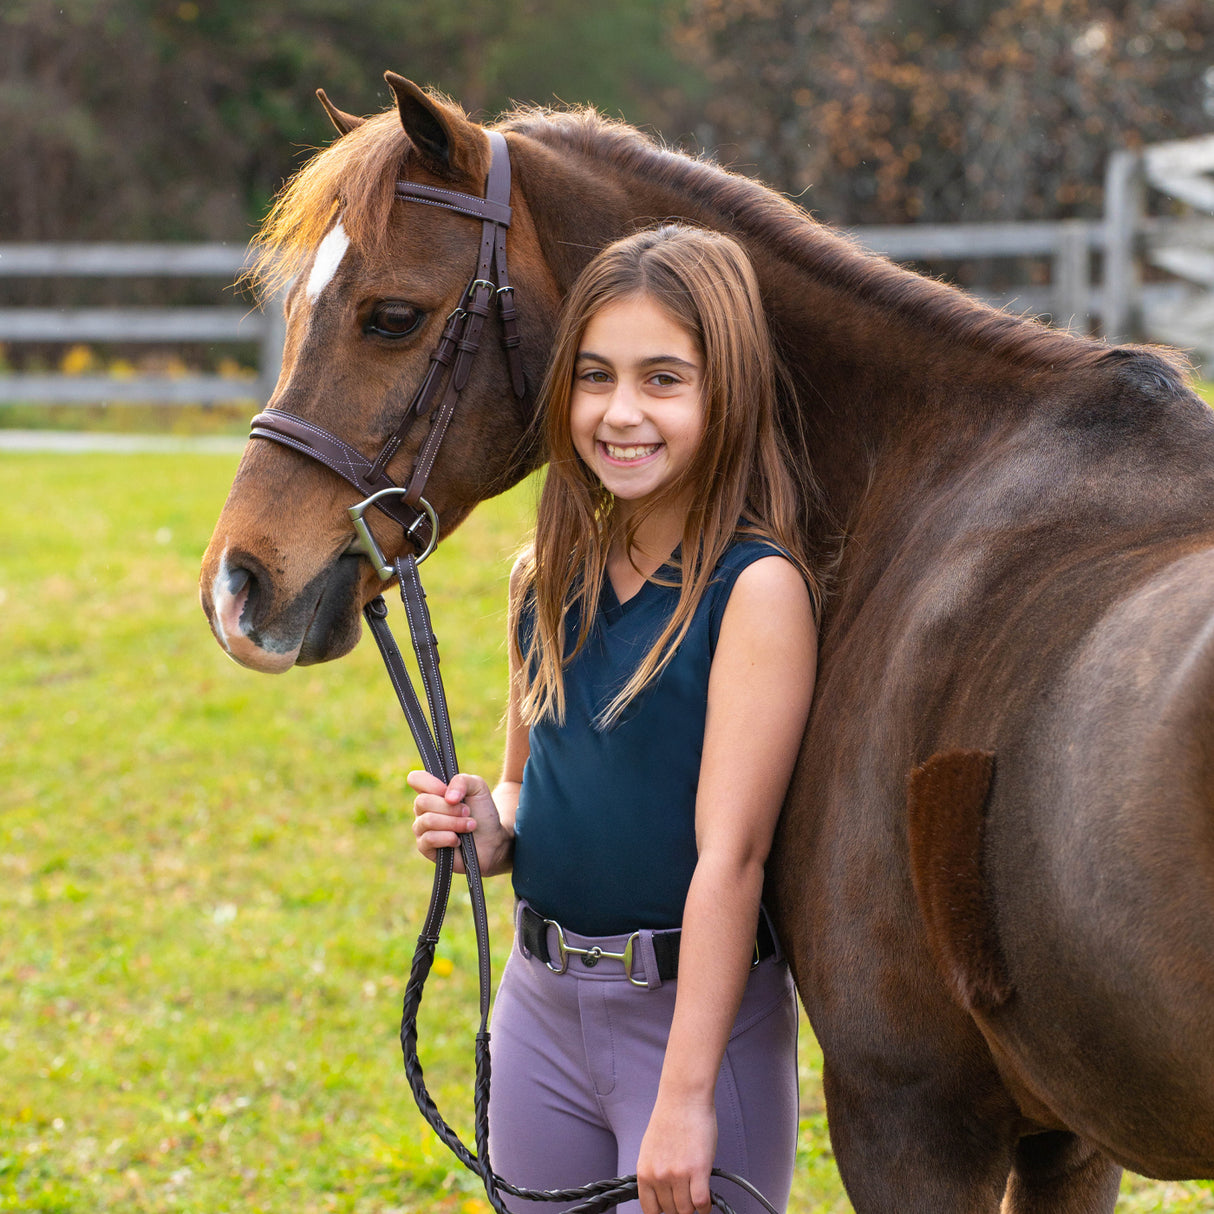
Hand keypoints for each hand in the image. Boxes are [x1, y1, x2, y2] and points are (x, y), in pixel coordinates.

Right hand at [407, 770, 512, 876]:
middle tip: (467, 811)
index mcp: (432, 791)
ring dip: (454, 822)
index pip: (415, 779)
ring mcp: (422, 828)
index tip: (448, 791)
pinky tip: (458, 840)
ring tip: (470, 825)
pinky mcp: (425, 847)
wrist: (492, 840)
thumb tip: (448, 797)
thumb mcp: (478, 787)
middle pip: (422, 801)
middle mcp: (423, 809)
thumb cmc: (482, 812)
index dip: (430, 783)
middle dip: (450, 808)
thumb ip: (462, 781)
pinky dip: (448, 837)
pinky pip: (429, 839)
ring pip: (427, 820)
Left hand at [636, 1092, 716, 1213]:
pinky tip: (707, 1203)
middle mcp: (659, 1176)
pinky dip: (705, 1208)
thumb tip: (661, 1193)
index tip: (670, 1209)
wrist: (684, 1097)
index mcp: (644, 1171)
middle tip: (687, 1199)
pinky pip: (702, 1203)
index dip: (662, 1211)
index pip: (650, 1209)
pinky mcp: (698, 1170)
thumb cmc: (670, 1118)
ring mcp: (678, 1175)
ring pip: (687, 1210)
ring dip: (693, 1207)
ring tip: (697, 1199)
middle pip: (671, 1211)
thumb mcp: (651, 1149)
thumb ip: (654, 1172)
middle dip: (679, 1207)